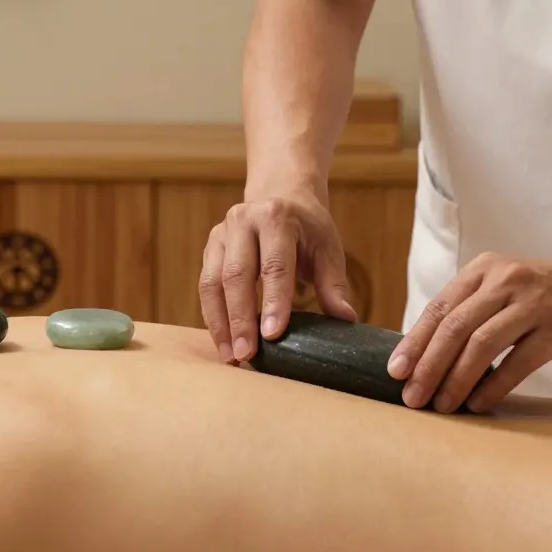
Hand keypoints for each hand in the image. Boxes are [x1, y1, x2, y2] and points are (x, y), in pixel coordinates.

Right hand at [199, 190, 357, 362]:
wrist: (281, 194)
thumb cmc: (307, 227)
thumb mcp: (327, 248)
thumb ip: (333, 284)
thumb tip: (345, 321)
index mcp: (276, 217)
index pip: (274, 264)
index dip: (273, 301)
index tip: (273, 335)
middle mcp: (242, 220)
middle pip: (236, 274)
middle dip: (240, 318)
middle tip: (247, 355)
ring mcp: (221, 233)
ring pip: (212, 282)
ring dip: (220, 323)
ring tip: (231, 356)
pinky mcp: (209, 248)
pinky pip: (205, 286)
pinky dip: (213, 316)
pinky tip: (223, 341)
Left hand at [387, 251, 551, 412]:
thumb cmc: (542, 292)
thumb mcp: (500, 286)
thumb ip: (469, 310)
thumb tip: (424, 354)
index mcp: (483, 270)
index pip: (439, 308)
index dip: (414, 342)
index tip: (396, 371)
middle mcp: (504, 282)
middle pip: (455, 328)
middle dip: (428, 366)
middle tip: (413, 397)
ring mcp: (532, 304)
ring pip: (482, 345)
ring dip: (457, 379)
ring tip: (441, 405)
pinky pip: (518, 362)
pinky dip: (494, 385)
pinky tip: (479, 403)